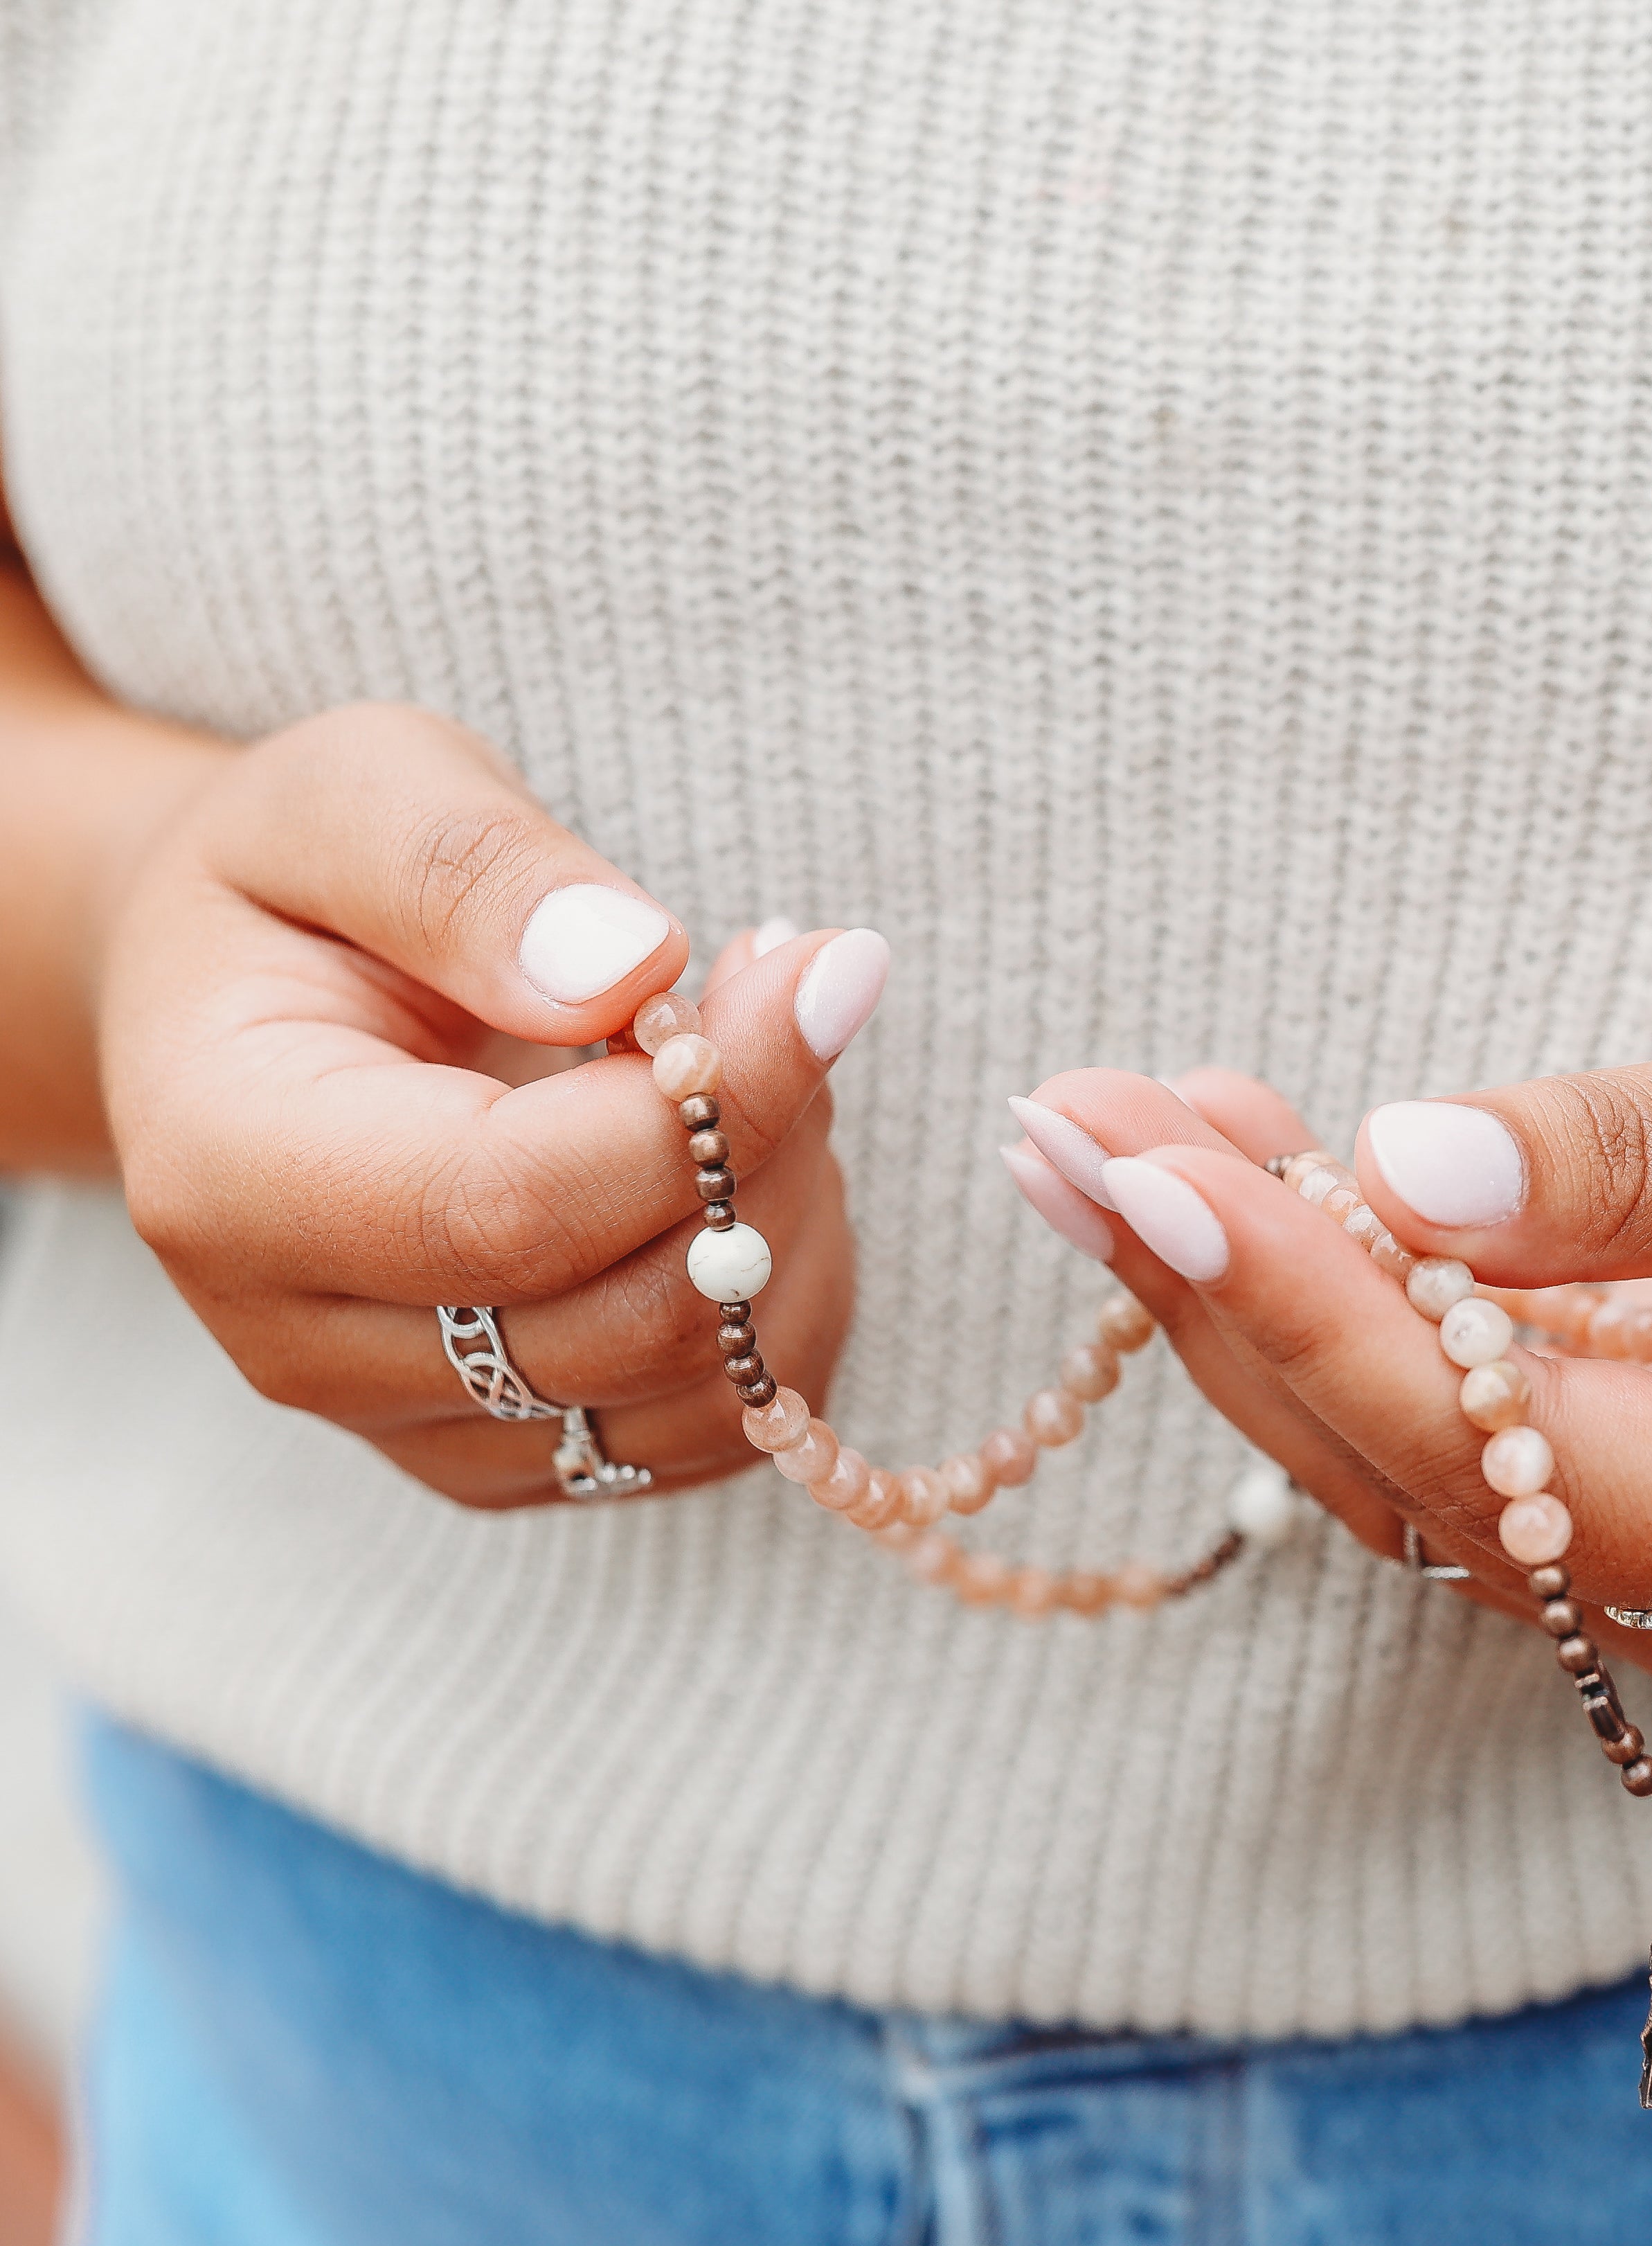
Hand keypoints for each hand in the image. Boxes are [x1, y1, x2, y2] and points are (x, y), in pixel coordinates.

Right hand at [99, 703, 886, 1506]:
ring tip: (756, 1062)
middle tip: (788, 987)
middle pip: (631, 1317)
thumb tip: (629, 974)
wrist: (257, 1002)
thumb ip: (472, 873)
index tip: (826, 974)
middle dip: (765, 1147)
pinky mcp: (515, 1451)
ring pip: (701, 1390)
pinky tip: (750, 1162)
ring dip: (792, 1220)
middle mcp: (305, 1344)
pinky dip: (785, 1297)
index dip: (705, 1108)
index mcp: (232, 1177)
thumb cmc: (306, 885)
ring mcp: (413, 1423)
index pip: (512, 1208)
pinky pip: (719, 1428)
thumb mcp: (357, 794)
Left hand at [1013, 964, 1651, 1715]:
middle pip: (1406, 1467)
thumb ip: (1634, 1160)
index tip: (1151, 1179)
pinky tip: (1203, 1161)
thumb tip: (1400, 1164)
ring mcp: (1650, 1563)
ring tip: (1086, 1132)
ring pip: (1383, 1445)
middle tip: (1062, 1131)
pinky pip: (1422, 1403)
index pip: (1507, 1452)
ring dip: (1228, 1287)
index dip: (1315, 1311)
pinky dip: (1309, 1283)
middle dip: (1222, 1293)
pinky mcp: (1605, 1489)